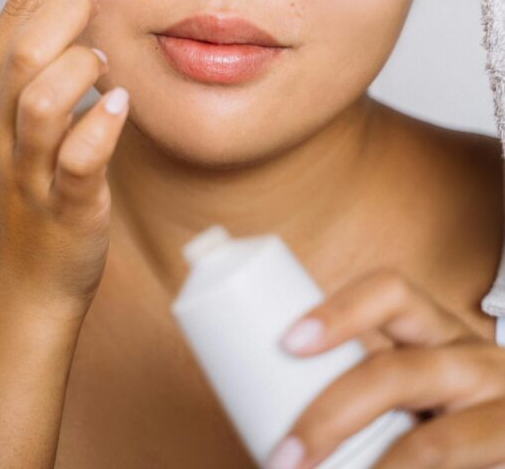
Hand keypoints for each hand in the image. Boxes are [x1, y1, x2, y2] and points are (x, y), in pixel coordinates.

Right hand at [0, 0, 128, 324]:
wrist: (6, 301)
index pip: (8, 18)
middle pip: (23, 48)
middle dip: (65, 10)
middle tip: (93, 5)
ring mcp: (26, 174)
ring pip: (42, 99)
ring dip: (79, 66)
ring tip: (102, 62)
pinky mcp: (67, 209)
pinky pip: (79, 162)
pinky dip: (99, 129)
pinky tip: (117, 108)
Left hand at [265, 268, 504, 468]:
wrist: (503, 452)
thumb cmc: (444, 422)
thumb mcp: (409, 394)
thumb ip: (353, 392)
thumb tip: (262, 425)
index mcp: (434, 330)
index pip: (390, 292)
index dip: (339, 311)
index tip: (287, 342)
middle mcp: (473, 359)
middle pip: (396, 372)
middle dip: (330, 417)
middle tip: (283, 458)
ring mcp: (502, 408)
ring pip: (433, 442)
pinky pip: (457, 467)